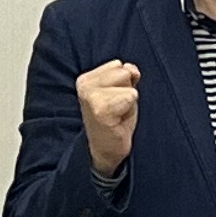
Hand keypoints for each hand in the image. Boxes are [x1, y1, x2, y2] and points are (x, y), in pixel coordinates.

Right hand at [76, 58, 139, 178]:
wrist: (106, 151)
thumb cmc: (115, 120)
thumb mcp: (121, 90)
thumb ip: (126, 74)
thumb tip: (131, 69)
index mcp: (86, 78)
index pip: (119, 65)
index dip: (124, 84)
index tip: (115, 101)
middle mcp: (84, 84)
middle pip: (124, 72)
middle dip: (127, 90)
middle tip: (118, 109)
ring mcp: (90, 96)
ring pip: (128, 84)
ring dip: (129, 101)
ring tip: (119, 114)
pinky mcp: (100, 109)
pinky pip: (130, 96)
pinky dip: (130, 109)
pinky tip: (118, 120)